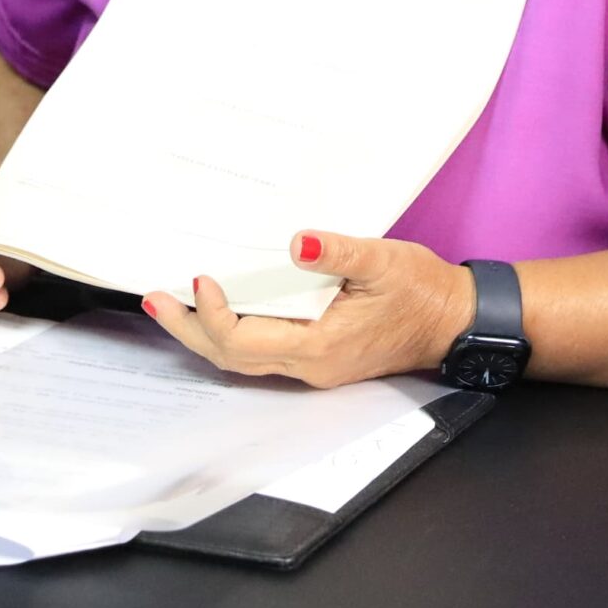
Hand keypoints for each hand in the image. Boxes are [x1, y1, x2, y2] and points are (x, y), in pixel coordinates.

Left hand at [144, 231, 476, 388]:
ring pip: (242, 358)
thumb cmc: (422, 291)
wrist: (452, 321)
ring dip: (203, 332)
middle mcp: (309, 366)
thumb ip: (339, 252)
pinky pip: (260, 351)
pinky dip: (230, 331)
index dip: (214, 314)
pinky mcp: (316, 356)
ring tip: (170, 304)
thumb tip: (300, 242)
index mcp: (321, 346)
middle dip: (189, 328)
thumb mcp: (384, 260)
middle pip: (231, 357)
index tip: (201, 278)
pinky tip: (218, 307)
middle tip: (154, 298)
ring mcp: (312, 366)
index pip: (246, 341)